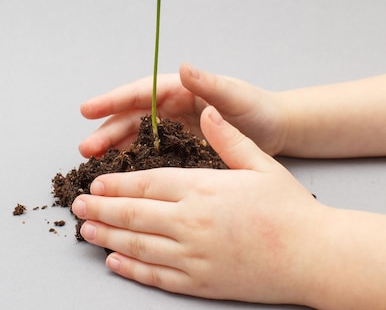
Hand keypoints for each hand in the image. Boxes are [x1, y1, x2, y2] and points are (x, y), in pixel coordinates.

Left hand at [72, 106, 322, 304]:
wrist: (314, 255)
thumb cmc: (288, 208)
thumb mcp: (259, 163)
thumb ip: (227, 137)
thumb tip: (206, 110)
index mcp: (202, 188)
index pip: (145, 182)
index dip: (115, 182)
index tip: (95, 181)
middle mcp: (190, 221)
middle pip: (133, 212)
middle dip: (100, 207)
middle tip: (77, 204)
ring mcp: (193, 254)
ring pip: (137, 244)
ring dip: (106, 235)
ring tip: (86, 229)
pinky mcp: (199, 281)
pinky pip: (156, 275)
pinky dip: (130, 268)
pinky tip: (113, 261)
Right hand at [78, 63, 287, 158]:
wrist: (275, 131)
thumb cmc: (257, 109)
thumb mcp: (234, 95)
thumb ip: (209, 83)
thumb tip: (185, 67)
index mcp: (178, 91)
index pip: (139, 93)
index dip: (112, 101)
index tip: (88, 109)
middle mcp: (170, 109)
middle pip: (130, 119)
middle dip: (106, 132)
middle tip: (86, 149)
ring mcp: (172, 129)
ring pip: (134, 138)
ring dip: (113, 150)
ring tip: (93, 164)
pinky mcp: (177, 148)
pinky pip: (148, 154)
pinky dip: (131, 163)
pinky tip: (118, 175)